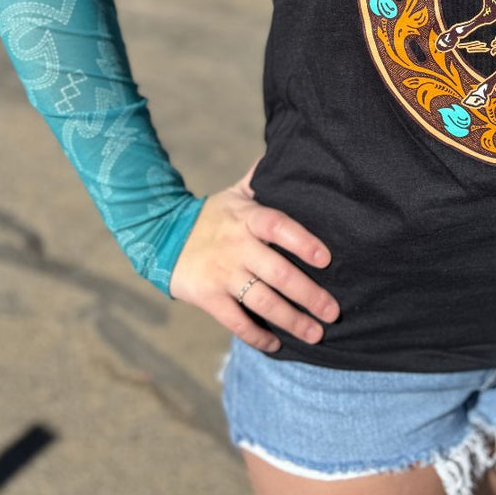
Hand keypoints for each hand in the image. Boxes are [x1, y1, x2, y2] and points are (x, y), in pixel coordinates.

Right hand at [169, 156, 340, 351]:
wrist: (162, 236)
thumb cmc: (213, 216)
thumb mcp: (236, 193)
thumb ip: (262, 178)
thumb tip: (288, 149)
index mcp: (248, 218)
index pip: (279, 227)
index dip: (303, 242)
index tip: (326, 259)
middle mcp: (237, 246)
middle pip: (277, 273)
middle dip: (309, 295)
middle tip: (333, 311)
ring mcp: (222, 274)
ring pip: (262, 301)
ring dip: (291, 320)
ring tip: (316, 333)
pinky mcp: (208, 297)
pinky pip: (236, 321)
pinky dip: (257, 336)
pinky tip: (277, 344)